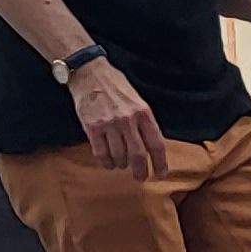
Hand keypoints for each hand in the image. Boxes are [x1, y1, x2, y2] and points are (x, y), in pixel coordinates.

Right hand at [70, 61, 164, 179]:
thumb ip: (144, 121)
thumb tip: (151, 146)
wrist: (89, 73)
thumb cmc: (114, 86)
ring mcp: (109, 124)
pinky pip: (101, 153)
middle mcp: (128, 120)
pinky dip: (106, 162)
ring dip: (121, 164)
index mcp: (143, 113)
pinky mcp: (92, 128)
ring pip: (119, 156)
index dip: (161, 163)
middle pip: (138, 155)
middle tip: (141, 178)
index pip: (156, 144)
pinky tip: (108, 162)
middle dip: (141, 171)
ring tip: (120, 164)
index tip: (161, 174)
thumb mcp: (137, 101)